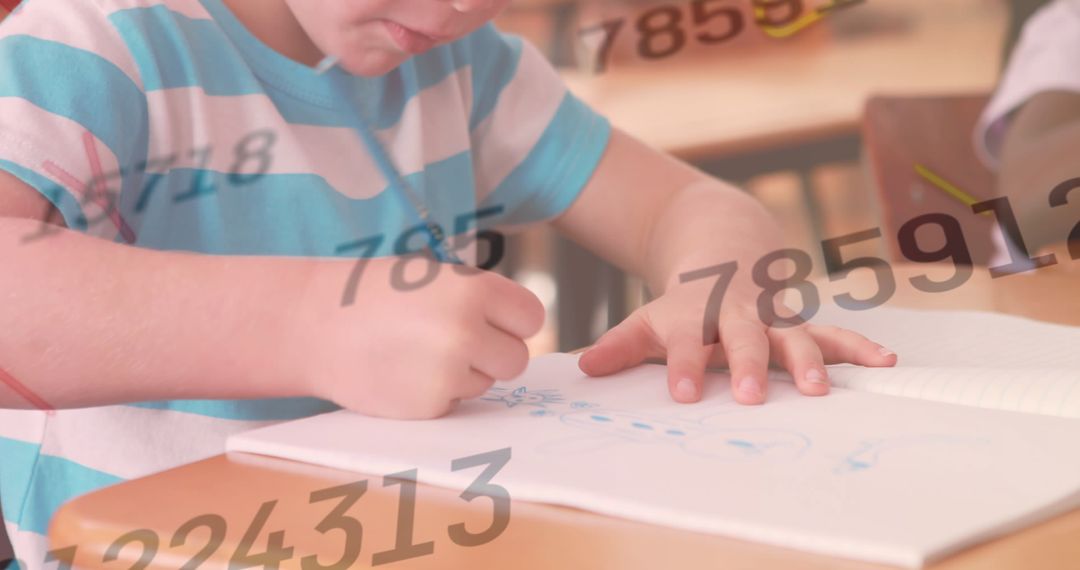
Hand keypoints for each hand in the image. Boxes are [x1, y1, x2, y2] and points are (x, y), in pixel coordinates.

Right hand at [295, 258, 543, 418]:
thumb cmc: (374, 294)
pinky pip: (455, 402)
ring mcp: (448, 373)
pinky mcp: (429, 406)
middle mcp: (467, 332)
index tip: (493, 321)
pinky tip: (402, 372)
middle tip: (456, 342)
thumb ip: (480, 299)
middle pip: (516, 359)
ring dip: (462, 373)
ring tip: (416, 351)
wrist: (311, 325)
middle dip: (492, 354)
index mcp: (474, 290)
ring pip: (485, 383)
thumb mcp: (434, 277)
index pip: (532, 318)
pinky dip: (436, 392)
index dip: (513, 322)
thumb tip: (521, 329)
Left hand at [577, 277, 896, 404]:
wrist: (724, 247)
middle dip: (748, 365)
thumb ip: (621, 344)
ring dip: (808, 361)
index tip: (684, 394)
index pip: (687, 341)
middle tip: (751, 396)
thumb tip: (584, 370)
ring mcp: (772, 317)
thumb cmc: (684, 301)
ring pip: (793, 335)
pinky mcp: (799, 322)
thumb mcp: (649, 317)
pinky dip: (858, 347)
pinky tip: (885, 362)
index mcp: (696, 313)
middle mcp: (737, 314)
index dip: (686, 365)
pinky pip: (832, 334)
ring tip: (820, 390)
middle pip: (743, 338)